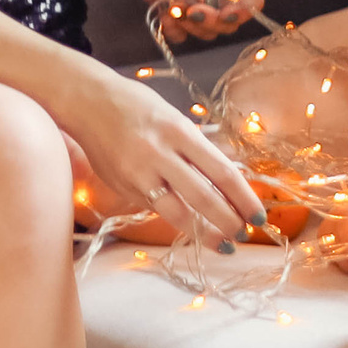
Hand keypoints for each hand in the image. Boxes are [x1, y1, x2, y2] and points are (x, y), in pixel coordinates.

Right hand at [59, 65, 265, 248]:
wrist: (89, 102)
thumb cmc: (139, 107)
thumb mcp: (175, 119)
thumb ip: (197, 150)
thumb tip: (227, 180)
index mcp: (181, 132)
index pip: (222, 172)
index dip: (243, 198)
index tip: (258, 214)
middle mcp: (160, 154)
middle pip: (204, 197)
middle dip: (228, 221)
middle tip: (244, 235)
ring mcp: (139, 173)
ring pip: (178, 212)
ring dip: (205, 233)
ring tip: (223, 244)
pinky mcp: (122, 187)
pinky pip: (155, 207)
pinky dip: (176, 217)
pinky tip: (189, 224)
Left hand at [107, 0, 261, 44]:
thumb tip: (211, 0)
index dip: (245, 12)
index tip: (225, 14)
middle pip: (229, 22)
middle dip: (213, 22)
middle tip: (191, 10)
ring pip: (205, 31)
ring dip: (192, 27)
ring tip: (172, 7)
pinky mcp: (168, 7)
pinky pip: (180, 33)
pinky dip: (174, 31)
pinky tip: (162, 14)